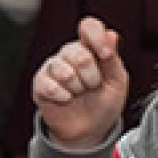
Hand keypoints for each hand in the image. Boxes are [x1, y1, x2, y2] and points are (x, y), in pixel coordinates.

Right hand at [33, 16, 129, 148]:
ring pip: (64, 70)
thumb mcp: (117, 82)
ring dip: (77, 88)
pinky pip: (49, 85)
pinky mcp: (40, 84)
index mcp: (89, 48)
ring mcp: (53, 67)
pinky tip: (67, 100)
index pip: (89, 26)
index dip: (97, 38)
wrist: (89, 131)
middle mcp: (69, 54)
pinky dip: (62, 96)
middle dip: (92, 76)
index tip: (106, 56)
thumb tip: (111, 35)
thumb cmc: (103, 104)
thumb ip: (112, 59)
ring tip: (79, 94)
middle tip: (93, 86)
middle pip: (79, 53)